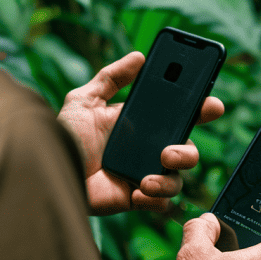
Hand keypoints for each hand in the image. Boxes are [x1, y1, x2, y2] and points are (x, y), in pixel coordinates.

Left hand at [57, 51, 224, 214]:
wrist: (48, 171)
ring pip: (178, 179)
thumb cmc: (64, 137)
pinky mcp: (136, 199)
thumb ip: (111, 77)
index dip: (200, 109)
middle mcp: (148, 150)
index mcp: (142, 125)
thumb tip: (139, 56)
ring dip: (169, 179)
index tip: (211, 105)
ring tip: (146, 179)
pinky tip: (136, 191)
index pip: (179, 117)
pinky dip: (155, 198)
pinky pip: (161, 203)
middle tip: (169, 151)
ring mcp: (144, 175)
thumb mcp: (84, 100)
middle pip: (187, 150)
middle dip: (188, 151)